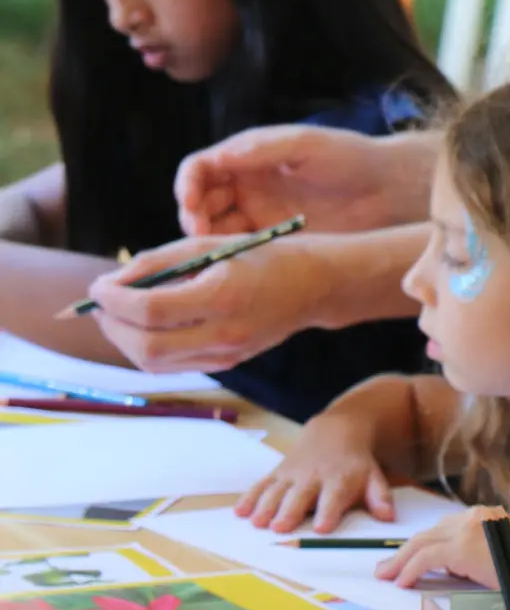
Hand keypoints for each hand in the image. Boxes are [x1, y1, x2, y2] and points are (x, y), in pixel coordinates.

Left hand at [87, 234, 323, 372]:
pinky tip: (146, 326)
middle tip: (101, 304)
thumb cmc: (261, 256)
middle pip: (146, 347)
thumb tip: (111, 283)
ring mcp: (227, 355)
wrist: (312, 286)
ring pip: (155, 363)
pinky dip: (149, 347)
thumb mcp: (209, 244)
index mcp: (222, 296)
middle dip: (112, 326)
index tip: (97, 285)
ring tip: (118, 314)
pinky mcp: (228, 363)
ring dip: (125, 340)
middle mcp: (225, 334)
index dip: (113, 300)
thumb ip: (157, 262)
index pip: (150, 310)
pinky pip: (174, 364)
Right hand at [175, 124, 438, 235]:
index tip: (190, 203)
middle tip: (200, 236)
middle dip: (192, 217)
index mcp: (248, 158)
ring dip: (206, 243)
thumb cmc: (349, 158)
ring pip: (214, 231)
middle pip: (200, 203)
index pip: (199, 169)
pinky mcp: (275, 242)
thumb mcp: (306, 146)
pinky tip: (234, 267)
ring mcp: (259, 216)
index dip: (187, 185)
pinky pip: (240, 252)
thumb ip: (263, 149)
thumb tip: (220, 156)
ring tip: (215, 254)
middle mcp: (247, 187)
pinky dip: (230, 260)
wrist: (387, 191)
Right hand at [235, 414, 393, 532]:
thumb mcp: (373, 476)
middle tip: (279, 528)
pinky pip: (261, 484)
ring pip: (277, 491)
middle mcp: (313, 477)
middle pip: (300, 496)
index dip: (328, 512)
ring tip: (256, 523)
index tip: (322, 528)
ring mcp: (292, 473)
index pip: (333, 498)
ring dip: (265, 506)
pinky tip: (240, 512)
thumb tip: (389, 517)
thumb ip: (380, 497)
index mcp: (339, 480)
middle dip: (289, 511)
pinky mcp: (278, 472)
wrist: (336, 430)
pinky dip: (250, 497)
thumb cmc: (356, 464)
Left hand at [374, 508, 509, 589]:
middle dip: (406, 551)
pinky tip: (403, 582)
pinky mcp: (462, 548)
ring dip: (401, 560)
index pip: (445, 529)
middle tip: (388, 567)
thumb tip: (455, 571)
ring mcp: (467, 530)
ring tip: (387, 575)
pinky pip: (427, 559)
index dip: (425, 545)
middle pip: (429, 534)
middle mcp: (474, 517)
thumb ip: (480, 557)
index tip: (411, 559)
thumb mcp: (503, 556)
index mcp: (485, 517)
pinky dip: (410, 570)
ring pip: (422, 543)